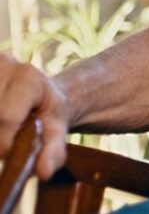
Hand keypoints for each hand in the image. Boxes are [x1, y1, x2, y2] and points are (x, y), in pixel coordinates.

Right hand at [0, 54, 69, 178]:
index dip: (4, 144)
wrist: (40, 92)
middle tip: (3, 141)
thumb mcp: (56, 131)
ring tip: (2, 129)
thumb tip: (43, 171)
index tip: (9, 152)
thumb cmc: (46, 113)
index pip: (5, 117)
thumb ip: (53, 151)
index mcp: (30, 77)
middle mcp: (5, 63)